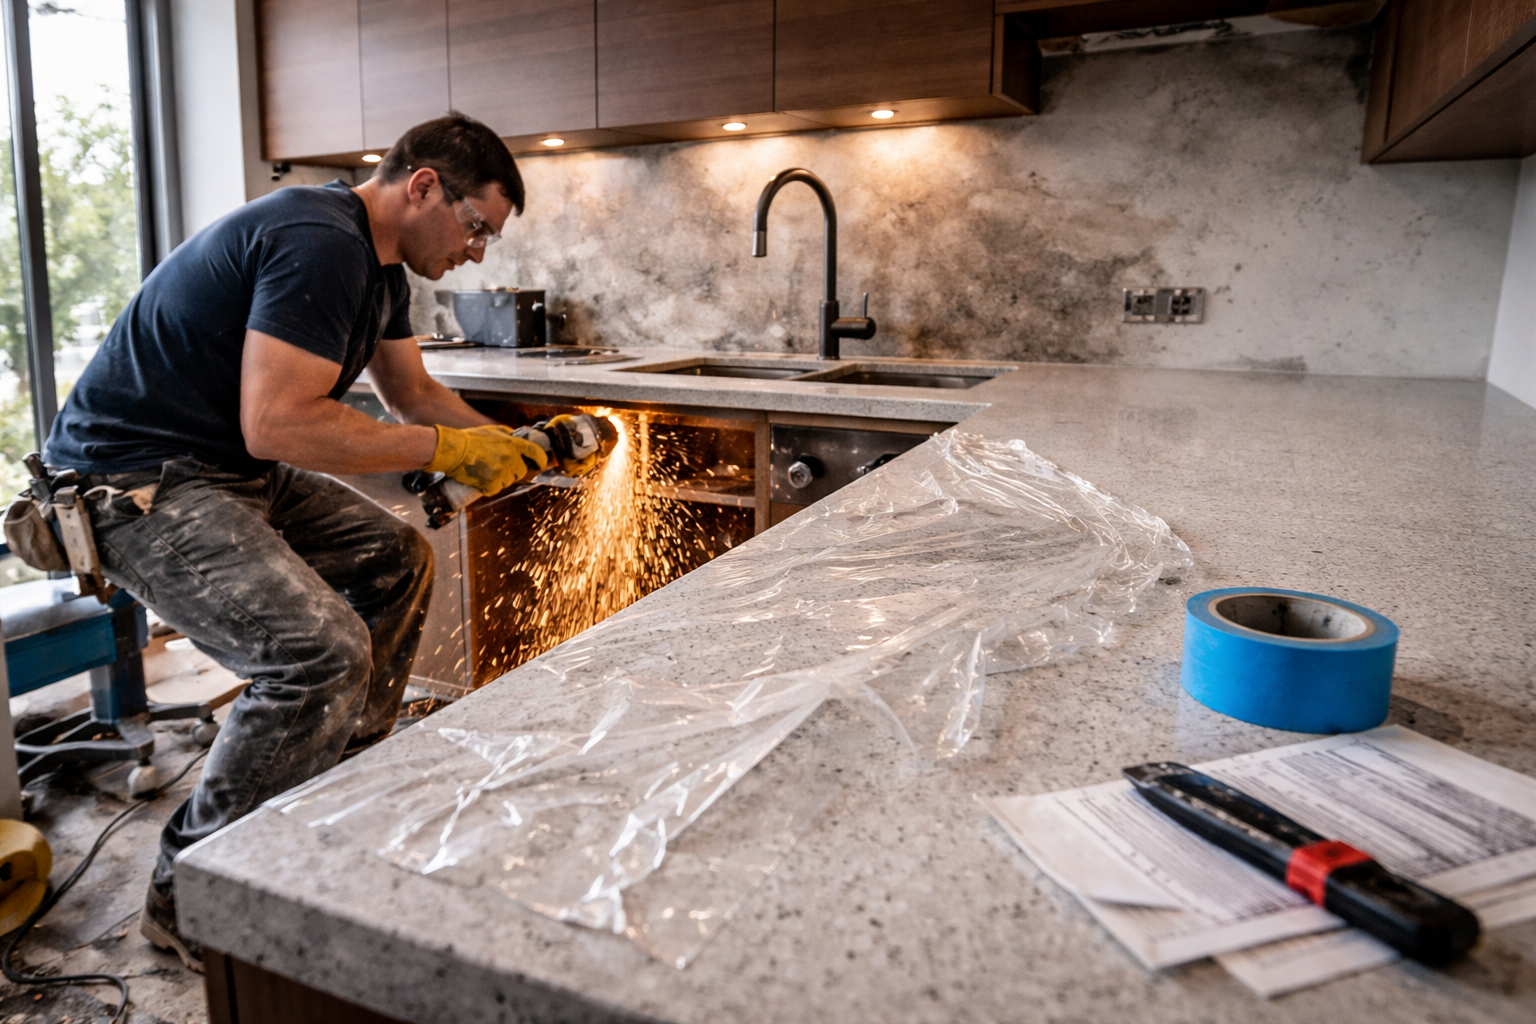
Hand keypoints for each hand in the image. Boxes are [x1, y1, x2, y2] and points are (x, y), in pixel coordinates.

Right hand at [425, 424, 547, 495]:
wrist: (454, 451)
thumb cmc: (470, 439)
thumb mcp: (493, 430)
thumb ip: (509, 435)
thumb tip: (520, 438)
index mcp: (513, 444)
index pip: (535, 453)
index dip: (540, 459)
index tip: (540, 463)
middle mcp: (510, 459)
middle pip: (522, 471)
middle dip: (514, 470)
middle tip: (500, 466)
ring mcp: (501, 473)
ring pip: (509, 481)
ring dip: (502, 478)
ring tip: (487, 469)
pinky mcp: (492, 485)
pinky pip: (496, 488)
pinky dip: (490, 486)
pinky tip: (481, 477)